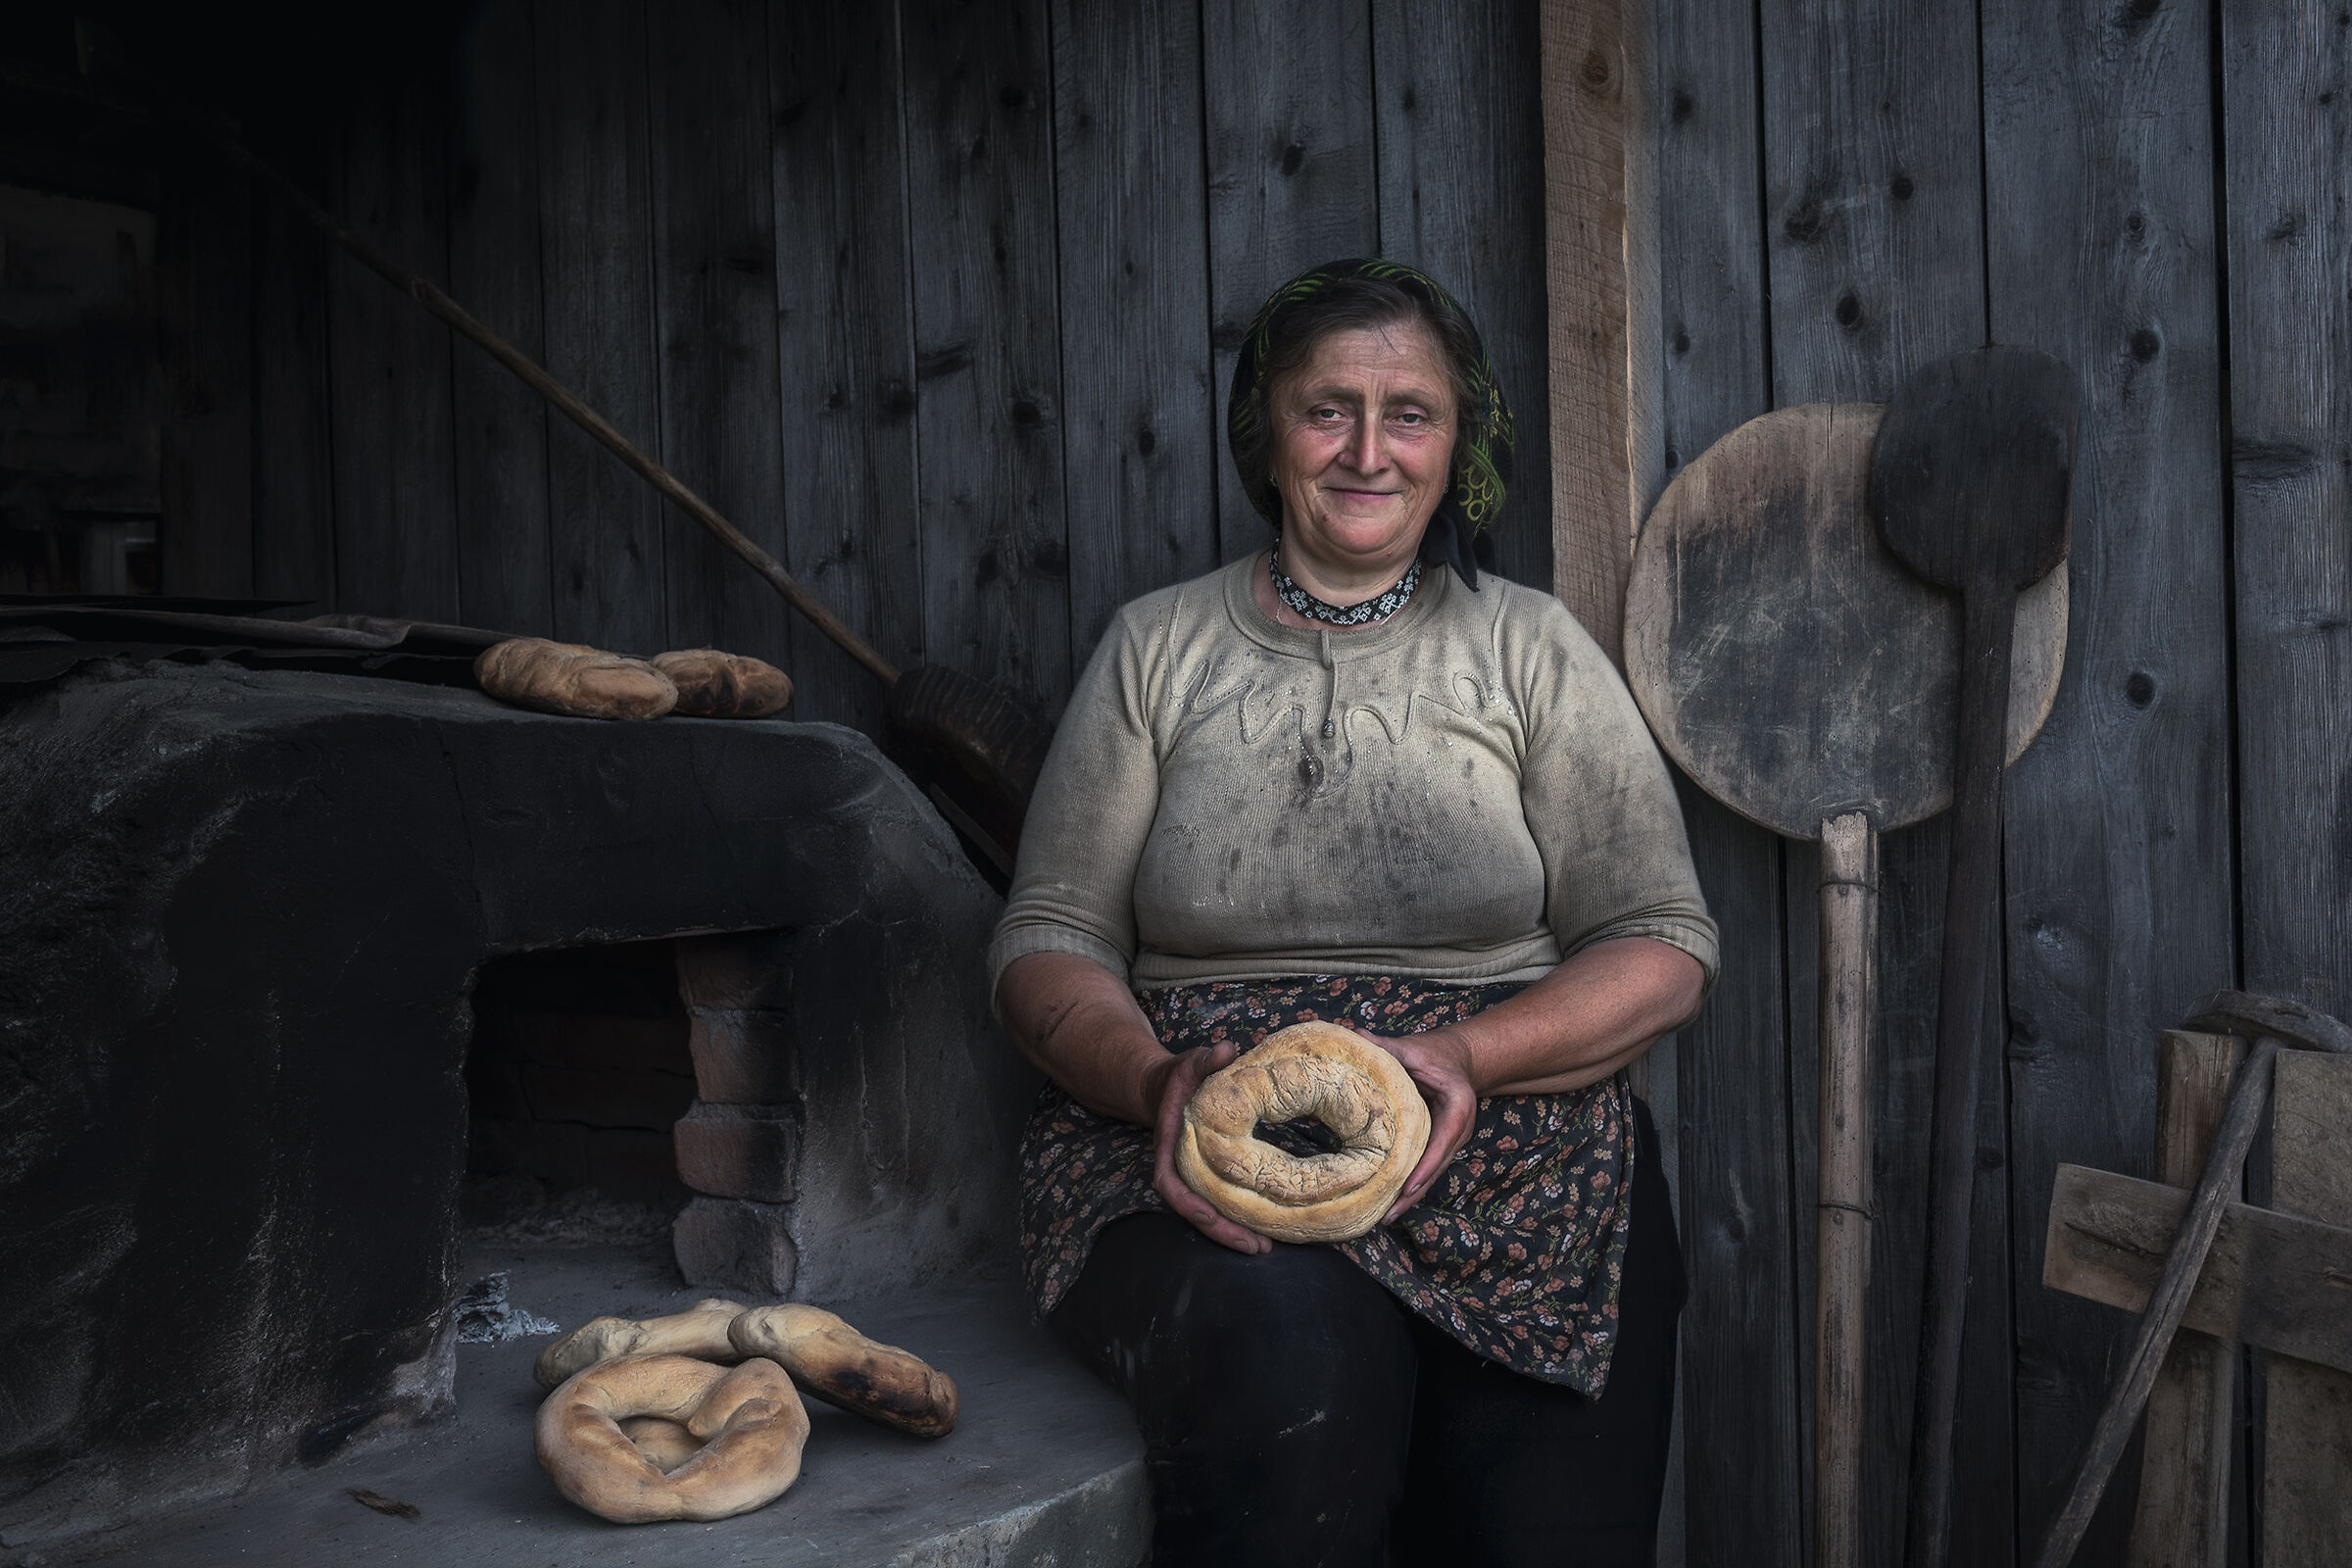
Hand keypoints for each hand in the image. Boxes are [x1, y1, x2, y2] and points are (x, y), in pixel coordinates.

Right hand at [1145, 1043, 1272, 1255]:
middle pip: (1195, 1209)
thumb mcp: (1191, 1062)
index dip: (1188, 1203)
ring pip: (1211, 1212)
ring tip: (1266, 1249)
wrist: (1169, 1089)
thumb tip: (1226, 1050)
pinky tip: (1267, 1230)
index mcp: (1171, 1144)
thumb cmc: (1182, 1076)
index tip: (1210, 1216)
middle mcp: (1181, 1167)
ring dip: (1234, 1232)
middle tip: (1258, 1248)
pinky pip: (1224, 1203)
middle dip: (1223, 1232)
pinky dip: (1241, 1218)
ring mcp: (1196, 1176)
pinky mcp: (1211, 1178)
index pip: (1170, 1181)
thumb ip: (1206, 1058)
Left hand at [1356, 1026, 1479, 1223]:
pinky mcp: (1439, 1144)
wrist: (1459, 1057)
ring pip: (1431, 1173)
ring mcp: (1450, 1140)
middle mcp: (1458, 1130)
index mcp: (1457, 1108)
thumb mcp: (1413, 1048)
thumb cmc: (1435, 1053)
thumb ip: (1387, 1046)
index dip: (1425, 1167)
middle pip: (1436, 1168)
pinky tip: (1390, 1200)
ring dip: (1410, 1196)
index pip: (1442, 1142)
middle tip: (1387, 1215)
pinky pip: (1425, 1167)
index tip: (1407, 1186)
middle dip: (1413, 1193)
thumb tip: (1356, 1035)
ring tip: (1385, 1217)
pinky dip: (1409, 1184)